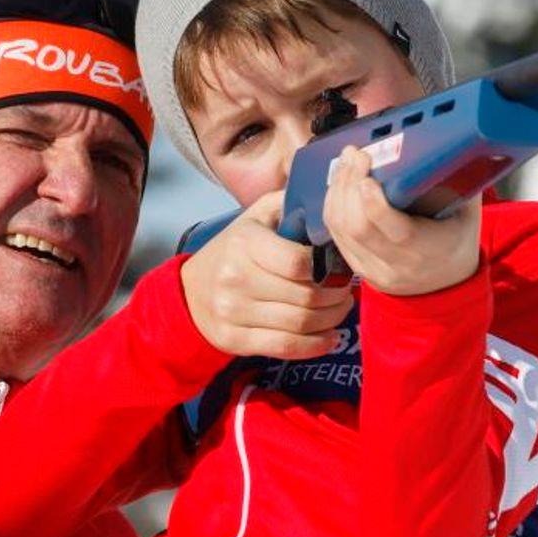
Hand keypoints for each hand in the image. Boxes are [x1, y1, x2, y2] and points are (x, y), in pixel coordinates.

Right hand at [180, 191, 354, 358]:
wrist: (190, 292)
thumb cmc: (234, 251)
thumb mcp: (253, 217)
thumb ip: (288, 202)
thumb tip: (329, 190)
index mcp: (245, 244)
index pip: (298, 263)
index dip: (326, 268)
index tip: (338, 267)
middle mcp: (235, 279)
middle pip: (305, 297)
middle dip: (337, 297)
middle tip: (347, 291)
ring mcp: (233, 312)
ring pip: (299, 324)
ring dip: (332, 320)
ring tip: (340, 309)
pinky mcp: (234, 339)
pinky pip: (285, 347)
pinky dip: (315, 345)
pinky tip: (330, 337)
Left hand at [321, 147, 481, 295]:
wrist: (445, 283)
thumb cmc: (455, 241)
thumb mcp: (467, 214)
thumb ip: (458, 181)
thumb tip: (450, 141)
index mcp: (429, 250)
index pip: (397, 232)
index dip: (375, 204)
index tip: (367, 176)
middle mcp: (397, 264)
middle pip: (358, 227)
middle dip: (349, 185)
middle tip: (355, 155)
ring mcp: (373, 268)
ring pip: (340, 229)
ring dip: (337, 190)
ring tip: (346, 162)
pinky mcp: (356, 266)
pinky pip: (335, 234)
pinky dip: (333, 204)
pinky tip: (339, 183)